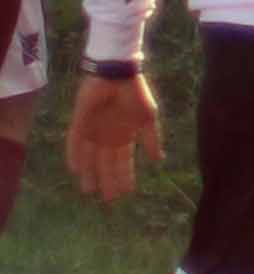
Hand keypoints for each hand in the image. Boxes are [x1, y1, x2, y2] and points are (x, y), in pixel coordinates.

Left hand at [68, 68, 160, 200]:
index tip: (127, 193)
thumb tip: (159, 160)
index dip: (125, 177)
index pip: (123, 162)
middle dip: (108, 181)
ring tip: (89, 190)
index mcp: (124, 137)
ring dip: (89, 173)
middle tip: (108, 199)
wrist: (119, 74)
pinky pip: (75, 142)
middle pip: (106, 164)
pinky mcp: (80, 122)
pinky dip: (75, 155)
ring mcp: (93, 131)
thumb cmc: (136, 94)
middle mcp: (107, 137)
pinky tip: (76, 169)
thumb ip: (151, 139)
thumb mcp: (148, 118)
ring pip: (89, 157)